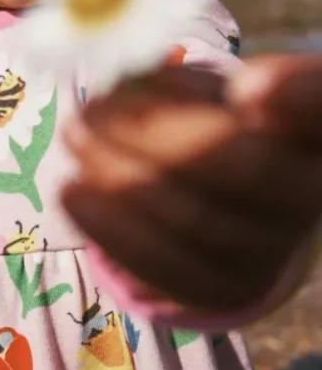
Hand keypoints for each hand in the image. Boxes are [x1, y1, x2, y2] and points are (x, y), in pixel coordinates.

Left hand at [61, 56, 321, 312]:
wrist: (221, 196)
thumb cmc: (205, 121)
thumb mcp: (196, 89)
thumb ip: (173, 83)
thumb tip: (126, 88)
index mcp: (308, 122)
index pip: (320, 102)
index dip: (293, 93)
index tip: (245, 87)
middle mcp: (310, 187)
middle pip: (246, 168)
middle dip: (155, 136)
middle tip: (89, 112)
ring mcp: (275, 246)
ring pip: (199, 222)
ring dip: (120, 178)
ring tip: (73, 137)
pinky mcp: (231, 286)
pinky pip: (170, 269)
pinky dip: (111, 229)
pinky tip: (72, 191)